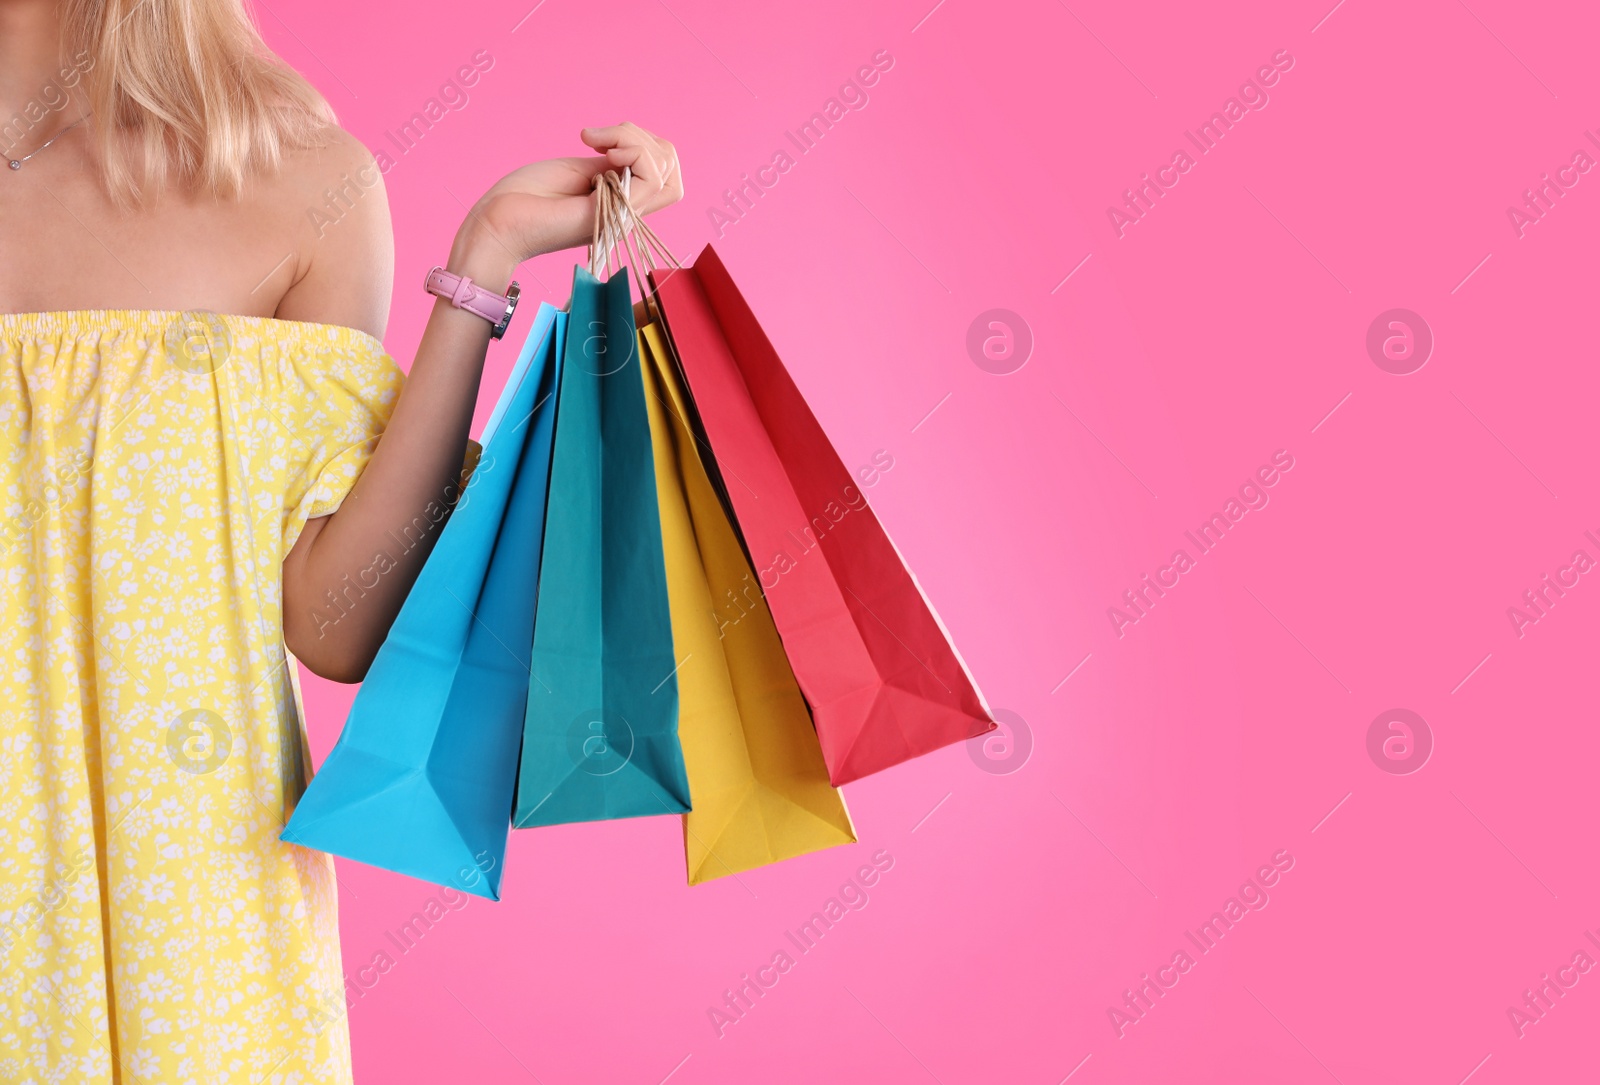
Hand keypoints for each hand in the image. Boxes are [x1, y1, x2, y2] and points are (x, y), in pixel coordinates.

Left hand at [449, 123, 682, 288]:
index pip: (665, 173)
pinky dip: (630, 149)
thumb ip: (613, 162)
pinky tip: (598, 150)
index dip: (644, 144)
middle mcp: (628, 211)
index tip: (602, 140)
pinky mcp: (615, 215)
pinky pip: (650, 177)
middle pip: (671, 169)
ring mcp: (624, 215)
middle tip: (598, 138)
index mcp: (621, 201)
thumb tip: (635, 148)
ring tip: (594, 141)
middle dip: (642, 137)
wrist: (500, 222)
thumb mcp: (579, 168)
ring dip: (633, 139)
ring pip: (664, 171)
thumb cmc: (527, 197)